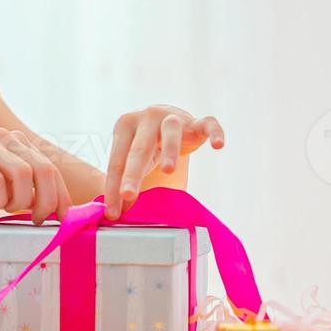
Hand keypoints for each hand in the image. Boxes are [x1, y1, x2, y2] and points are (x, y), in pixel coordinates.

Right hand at [0, 127, 73, 224]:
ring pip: (23, 174)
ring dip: (19, 201)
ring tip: (5, 209)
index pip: (51, 167)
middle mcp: (4, 137)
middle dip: (47, 200)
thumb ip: (29, 194)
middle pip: (43, 168)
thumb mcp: (5, 191)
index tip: (64, 219)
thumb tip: (57, 210)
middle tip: (37, 220)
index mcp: (17, 142)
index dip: (61, 195)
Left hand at [104, 105, 224, 220]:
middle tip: (128, 195)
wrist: (168, 118)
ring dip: (169, 150)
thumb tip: (115, 213)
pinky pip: (208, 124)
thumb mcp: (132, 159)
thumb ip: (124, 180)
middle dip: (132, 173)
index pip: (117, 161)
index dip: (113, 188)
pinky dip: (215, 133)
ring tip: (168, 171)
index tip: (112, 213)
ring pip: (171, 131)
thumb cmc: (148, 144)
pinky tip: (218, 146)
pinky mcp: (197, 122)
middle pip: (140, 149)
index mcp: (125, 126)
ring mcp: (173, 117)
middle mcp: (147, 117)